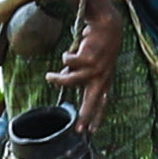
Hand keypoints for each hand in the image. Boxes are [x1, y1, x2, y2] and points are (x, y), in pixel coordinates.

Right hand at [55, 0, 118, 124]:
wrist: (108, 27)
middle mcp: (102, 77)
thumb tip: (62, 81)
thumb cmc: (98, 45)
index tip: (91, 131)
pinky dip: (66, 57)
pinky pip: (68, 62)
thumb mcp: (93, 63)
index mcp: (106, 80)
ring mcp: (96, 69)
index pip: (103, 103)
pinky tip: (69, 53)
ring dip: (57, 79)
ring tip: (49, 77)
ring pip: (70, 80)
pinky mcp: (89, 58)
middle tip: (79, 129)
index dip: (97, 117)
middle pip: (92, 101)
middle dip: (85, 116)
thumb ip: (82, 74)